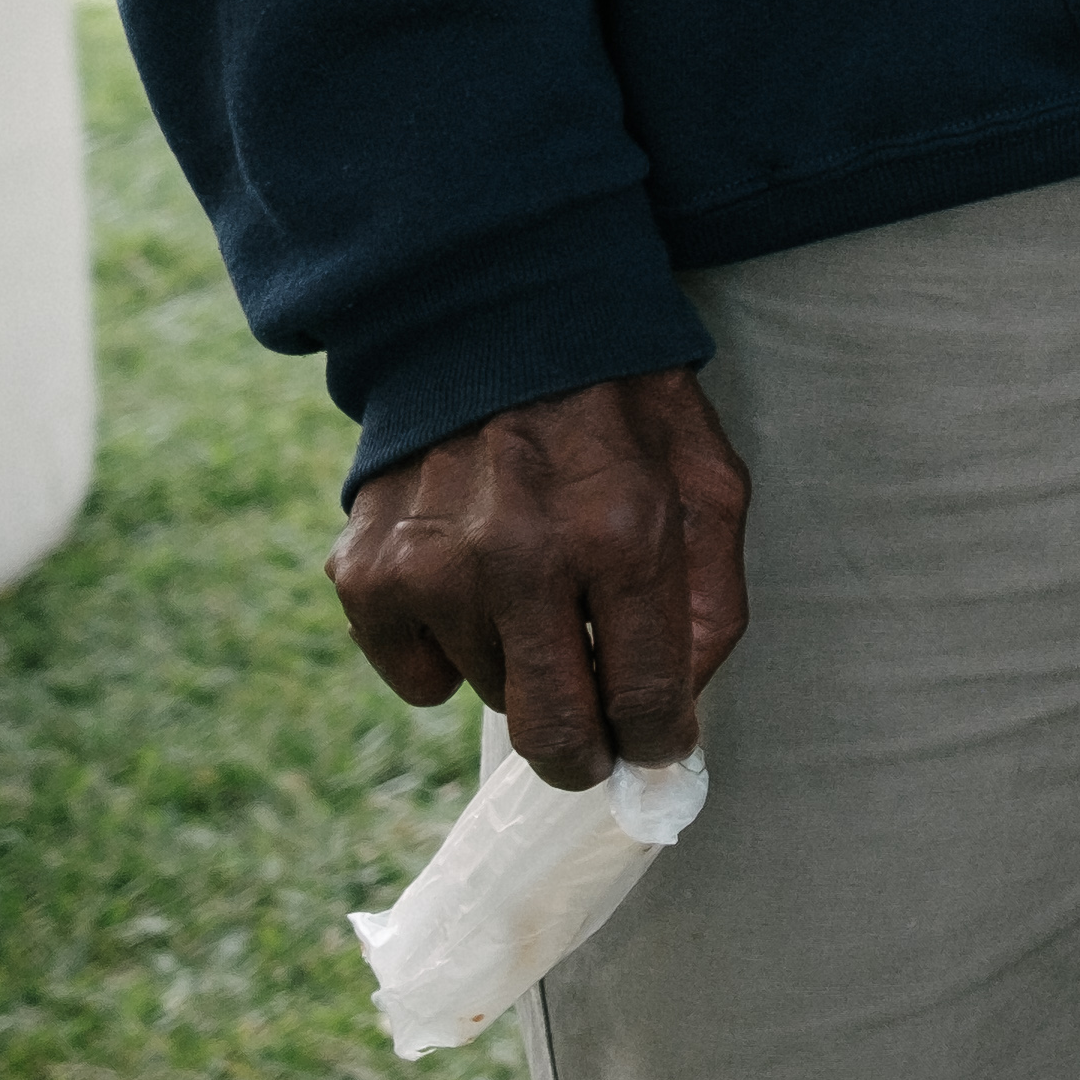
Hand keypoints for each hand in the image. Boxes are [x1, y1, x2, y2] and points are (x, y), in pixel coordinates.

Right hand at [333, 368, 752, 788]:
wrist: (501, 325)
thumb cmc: (625, 412)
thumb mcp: (709, 482)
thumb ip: (710, 600)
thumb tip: (678, 711)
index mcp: (623, 534)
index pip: (646, 698)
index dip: (658, 741)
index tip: (656, 748)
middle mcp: (523, 558)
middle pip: (553, 733)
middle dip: (586, 754)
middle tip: (598, 740)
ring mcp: (435, 568)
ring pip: (490, 696)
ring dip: (523, 667)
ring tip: (538, 589)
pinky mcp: (368, 574)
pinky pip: (417, 677)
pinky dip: (450, 652)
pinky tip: (474, 587)